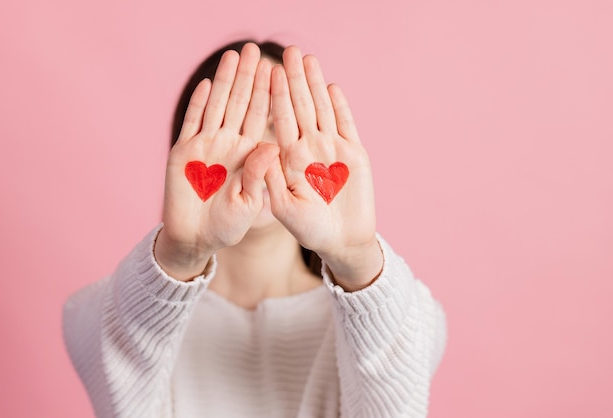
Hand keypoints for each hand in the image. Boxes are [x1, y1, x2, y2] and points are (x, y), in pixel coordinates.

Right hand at [155, 43, 278, 280]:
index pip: (262, 118)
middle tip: (255, 49)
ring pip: (218, 106)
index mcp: (249, 154)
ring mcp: (205, 145)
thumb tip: (273, 144)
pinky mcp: (183, 152)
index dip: (269, 94)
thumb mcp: (249, 202)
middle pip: (241, 104)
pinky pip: (192, 122)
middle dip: (248, 77)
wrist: (195, 239)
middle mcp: (229, 144)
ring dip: (226, 81)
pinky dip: (199, 104)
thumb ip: (258, 174)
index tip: (279, 70)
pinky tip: (208, 83)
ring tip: (234, 56)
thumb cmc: (228, 226)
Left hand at [266, 46, 382, 289]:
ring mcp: (331, 148)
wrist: (341, 241)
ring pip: (321, 109)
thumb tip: (262, 147)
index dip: (275, 95)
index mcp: (288, 157)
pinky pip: (346, 124)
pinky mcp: (354, 154)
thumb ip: (270, 178)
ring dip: (314, 84)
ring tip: (308, 58)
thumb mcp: (283, 206)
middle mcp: (308, 147)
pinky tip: (332, 87)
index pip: (280, 119)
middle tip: (288, 51)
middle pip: (300, 106)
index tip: (268, 71)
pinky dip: (340, 106)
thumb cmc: (309, 230)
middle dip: (294, 79)